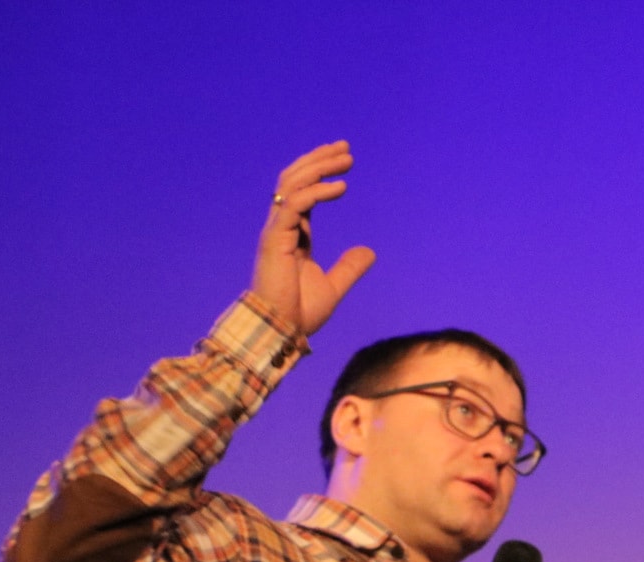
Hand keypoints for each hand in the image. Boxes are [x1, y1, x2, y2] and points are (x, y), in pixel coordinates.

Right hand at [251, 141, 375, 336]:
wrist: (282, 331)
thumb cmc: (299, 313)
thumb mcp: (333, 286)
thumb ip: (349, 267)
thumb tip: (369, 251)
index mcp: (292, 234)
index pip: (303, 191)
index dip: (320, 171)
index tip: (343, 158)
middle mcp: (281, 226)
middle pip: (295, 180)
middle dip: (319, 160)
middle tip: (346, 149)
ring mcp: (275, 230)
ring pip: (292, 184)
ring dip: (319, 168)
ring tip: (346, 160)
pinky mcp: (274, 238)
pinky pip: (294, 204)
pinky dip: (317, 192)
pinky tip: (340, 187)